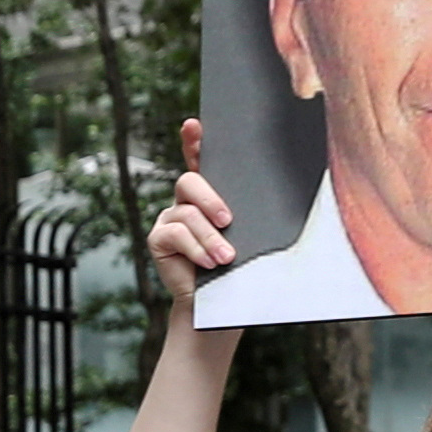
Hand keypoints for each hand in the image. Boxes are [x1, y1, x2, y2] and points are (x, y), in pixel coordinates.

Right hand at [150, 119, 238, 314]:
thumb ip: (250, 215)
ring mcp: (169, 218)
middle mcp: (186, 201)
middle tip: (228, 220)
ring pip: (186, 213)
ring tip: (227, 257)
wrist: (222, 306)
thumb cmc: (241, 269)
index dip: (194, 141)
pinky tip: (209, 263)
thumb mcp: (251, 237)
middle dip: (209, 198)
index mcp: (212, 195)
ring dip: (209, 237)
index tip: (194, 125)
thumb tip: (274, 193)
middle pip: (189, 182)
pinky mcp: (158, 240)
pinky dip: (196, 248)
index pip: (200, 160)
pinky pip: (175, 234)